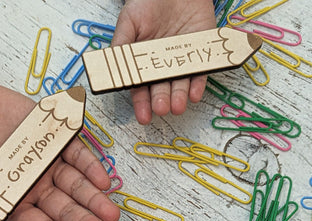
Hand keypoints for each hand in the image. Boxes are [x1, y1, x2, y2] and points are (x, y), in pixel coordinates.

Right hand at [0, 81, 119, 220]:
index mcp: (15, 203)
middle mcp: (36, 188)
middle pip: (63, 208)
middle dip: (83, 220)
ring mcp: (48, 164)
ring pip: (76, 185)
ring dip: (94, 199)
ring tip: (110, 212)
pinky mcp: (56, 139)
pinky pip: (78, 154)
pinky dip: (91, 166)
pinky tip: (103, 180)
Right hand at [114, 0, 216, 123]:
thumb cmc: (149, 1)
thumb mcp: (129, 20)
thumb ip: (121, 44)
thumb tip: (112, 67)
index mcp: (143, 62)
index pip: (141, 88)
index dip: (142, 104)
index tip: (143, 116)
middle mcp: (163, 65)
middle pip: (162, 89)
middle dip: (161, 101)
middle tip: (160, 108)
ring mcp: (182, 60)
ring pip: (181, 84)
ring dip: (179, 98)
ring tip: (177, 107)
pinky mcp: (201, 52)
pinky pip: (201, 72)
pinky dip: (199, 84)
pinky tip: (194, 94)